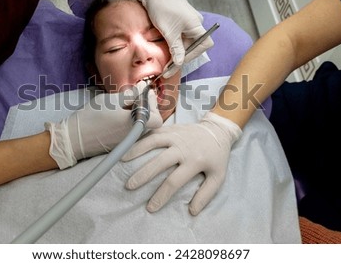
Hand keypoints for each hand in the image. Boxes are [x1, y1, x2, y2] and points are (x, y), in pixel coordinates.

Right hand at [45, 81, 161, 168]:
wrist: (73, 140)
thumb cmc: (89, 119)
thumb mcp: (109, 100)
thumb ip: (129, 94)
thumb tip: (142, 88)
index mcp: (132, 124)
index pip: (157, 118)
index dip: (152, 104)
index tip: (142, 94)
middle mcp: (134, 136)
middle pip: (151, 121)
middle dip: (146, 107)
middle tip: (134, 97)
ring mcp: (128, 142)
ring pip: (142, 125)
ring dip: (138, 113)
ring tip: (124, 105)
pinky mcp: (122, 144)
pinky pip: (133, 131)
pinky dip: (130, 121)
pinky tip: (118, 115)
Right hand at [122, 112, 241, 214]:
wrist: (218, 130)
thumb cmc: (216, 156)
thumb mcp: (218, 176)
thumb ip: (206, 194)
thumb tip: (192, 211)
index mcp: (195, 161)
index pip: (174, 181)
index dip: (161, 195)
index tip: (150, 207)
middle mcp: (184, 147)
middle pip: (160, 162)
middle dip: (143, 175)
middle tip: (129, 186)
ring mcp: (176, 136)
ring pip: (153, 141)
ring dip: (137, 150)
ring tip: (122, 160)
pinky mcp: (171, 128)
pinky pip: (154, 132)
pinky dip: (141, 138)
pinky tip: (130, 145)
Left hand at [134, 0, 213, 77]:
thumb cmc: (162, 7)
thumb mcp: (168, 31)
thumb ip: (176, 48)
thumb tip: (180, 63)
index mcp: (196, 25)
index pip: (204, 45)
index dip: (194, 55)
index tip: (180, 61)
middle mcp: (195, 23)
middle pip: (194, 45)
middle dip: (183, 56)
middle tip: (169, 67)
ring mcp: (188, 22)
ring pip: (187, 42)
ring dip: (177, 51)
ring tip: (166, 60)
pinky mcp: (181, 22)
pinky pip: (181, 36)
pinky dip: (175, 44)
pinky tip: (166, 50)